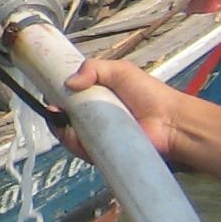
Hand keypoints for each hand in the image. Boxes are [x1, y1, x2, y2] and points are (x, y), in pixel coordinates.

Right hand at [59, 56, 189, 163]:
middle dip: (55, 114)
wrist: (170, 122)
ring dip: (62, 129)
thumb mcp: (121, 70)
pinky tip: (75, 135)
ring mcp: (98, 137)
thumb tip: (68, 83)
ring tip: (65, 121)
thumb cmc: (150, 95)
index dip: (57, 96)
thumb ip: (93, 68)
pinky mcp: (102, 153)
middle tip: (55, 109)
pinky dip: (75, 144)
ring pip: (69, 136)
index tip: (50, 93)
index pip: (70, 98)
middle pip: (64, 119)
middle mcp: (95, 118)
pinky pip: (82, 151)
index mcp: (98, 97)